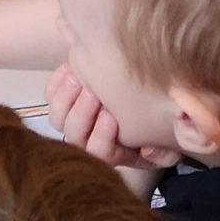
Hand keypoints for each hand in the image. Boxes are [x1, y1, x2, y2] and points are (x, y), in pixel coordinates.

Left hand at [45, 64, 177, 169]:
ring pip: (58, 117)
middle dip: (82, 112)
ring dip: (66, 96)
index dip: (102, 136)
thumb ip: (164, 150)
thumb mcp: (169, 140)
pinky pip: (50, 95)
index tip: (112, 116)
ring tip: (79, 77)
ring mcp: (72, 122)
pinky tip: (71, 68)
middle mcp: (88, 140)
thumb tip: (148, 150)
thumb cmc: (157, 123)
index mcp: (113, 152)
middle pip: (74, 134)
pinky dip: (57, 82)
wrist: (141, 98)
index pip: (100, 152)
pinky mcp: (63, 102)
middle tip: (93, 92)